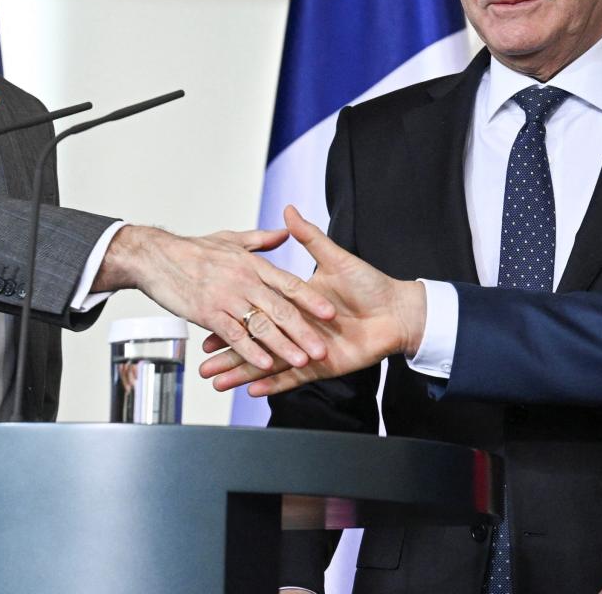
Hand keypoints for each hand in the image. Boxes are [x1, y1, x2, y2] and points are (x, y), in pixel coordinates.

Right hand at [94, 224, 334, 371]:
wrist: (155, 255)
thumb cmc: (193, 248)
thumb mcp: (232, 238)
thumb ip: (262, 239)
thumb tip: (286, 231)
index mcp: (253, 265)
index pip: (289, 283)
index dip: (310, 298)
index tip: (329, 311)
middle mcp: (244, 282)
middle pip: (280, 309)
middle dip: (304, 330)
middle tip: (322, 347)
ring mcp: (226, 299)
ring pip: (261, 326)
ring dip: (283, 346)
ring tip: (302, 360)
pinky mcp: (208, 314)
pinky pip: (234, 336)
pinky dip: (250, 352)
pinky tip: (264, 365)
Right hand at [198, 205, 425, 395]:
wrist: (399, 311)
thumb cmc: (369, 283)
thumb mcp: (335, 257)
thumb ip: (310, 236)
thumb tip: (289, 212)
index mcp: (295, 300)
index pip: (256, 307)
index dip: (233, 314)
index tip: (208, 319)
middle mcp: (296, 324)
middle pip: (255, 338)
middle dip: (228, 353)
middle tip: (202, 363)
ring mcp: (306, 346)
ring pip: (268, 360)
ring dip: (242, 372)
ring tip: (215, 383)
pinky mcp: (321, 365)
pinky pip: (292, 377)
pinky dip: (273, 383)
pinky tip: (252, 390)